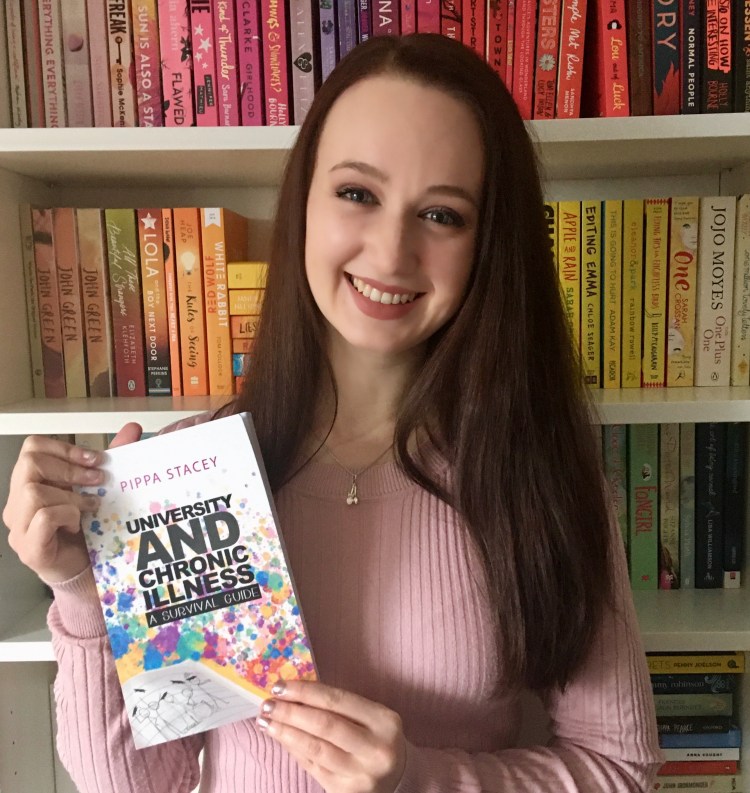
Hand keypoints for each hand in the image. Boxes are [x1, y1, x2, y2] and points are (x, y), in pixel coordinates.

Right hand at [4, 423, 141, 582]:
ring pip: (33, 492)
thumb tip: (133, 429)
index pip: (32, 449)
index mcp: (30, 484)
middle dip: (70, 468)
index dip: (64, 447)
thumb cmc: (87, 531)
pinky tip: (78, 525)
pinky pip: (43, 518)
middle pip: (29, 464)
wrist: (87, 572)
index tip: (95, 458)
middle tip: (98, 480)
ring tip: (90, 507)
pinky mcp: (30, 548)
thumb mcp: (98, 489)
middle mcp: (18, 503)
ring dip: (71, 496)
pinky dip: (67, 516)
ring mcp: (19, 527)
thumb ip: (111, 460)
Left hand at [258, 680, 406, 792]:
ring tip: (266, 722)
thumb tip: (294, 692)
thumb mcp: (371, 716)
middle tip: (267, 704)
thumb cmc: (378, 736)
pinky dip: (295, 751)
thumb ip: (339, 705)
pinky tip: (282, 739)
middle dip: (290, 712)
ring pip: (315, 749)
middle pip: (324, 725)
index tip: (280, 686)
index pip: (337, 701)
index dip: (305, 691)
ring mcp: (361, 775)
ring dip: (286, 733)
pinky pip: (314, 767)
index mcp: (384, 721)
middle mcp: (375, 749)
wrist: (400, 777)